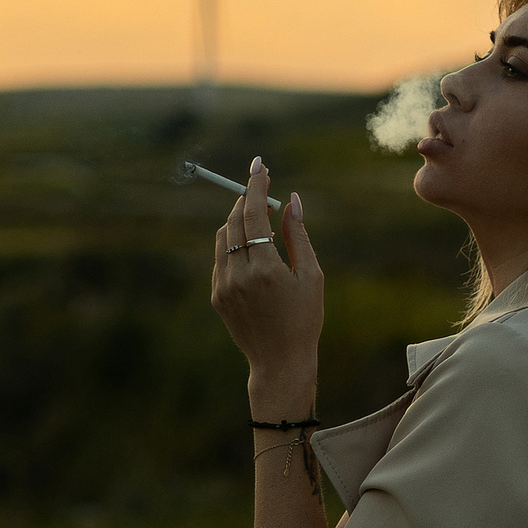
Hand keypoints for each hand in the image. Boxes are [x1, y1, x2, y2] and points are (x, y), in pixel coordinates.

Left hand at [210, 156, 322, 412]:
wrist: (279, 362)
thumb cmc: (304, 319)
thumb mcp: (311, 276)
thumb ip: (299, 235)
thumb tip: (292, 200)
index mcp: (267, 269)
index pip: (254, 214)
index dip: (255, 186)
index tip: (259, 165)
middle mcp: (239, 275)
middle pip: (234, 221)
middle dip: (246, 200)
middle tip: (262, 191)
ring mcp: (224, 286)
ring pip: (223, 238)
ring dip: (239, 222)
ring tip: (263, 225)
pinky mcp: (217, 295)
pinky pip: (221, 258)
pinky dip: (233, 245)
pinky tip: (253, 251)